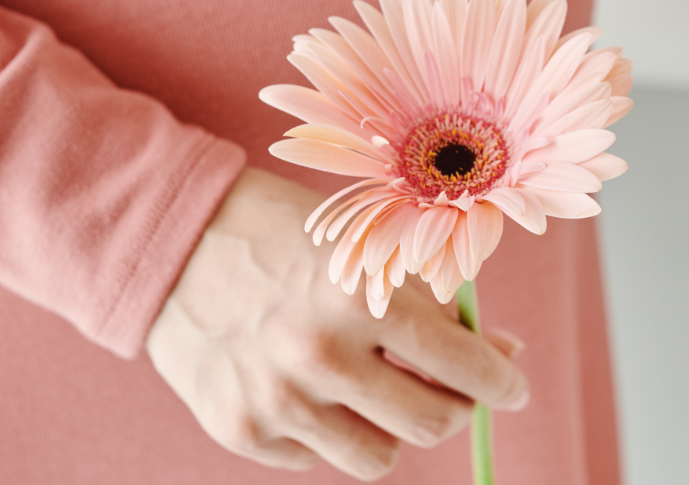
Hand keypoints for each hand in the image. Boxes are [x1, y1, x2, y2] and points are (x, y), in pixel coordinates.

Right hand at [147, 168, 527, 478]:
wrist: (174, 235)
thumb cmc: (283, 230)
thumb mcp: (365, 246)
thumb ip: (431, 301)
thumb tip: (498, 353)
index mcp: (361, 298)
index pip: (463, 366)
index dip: (502, 381)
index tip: (513, 385)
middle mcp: (321, 357)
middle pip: (429, 423)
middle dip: (455, 406)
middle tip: (453, 387)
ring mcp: (277, 402)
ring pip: (377, 458)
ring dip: (392, 427)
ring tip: (378, 387)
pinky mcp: (238, 430)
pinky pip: (316, 458)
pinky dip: (329, 430)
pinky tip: (314, 386)